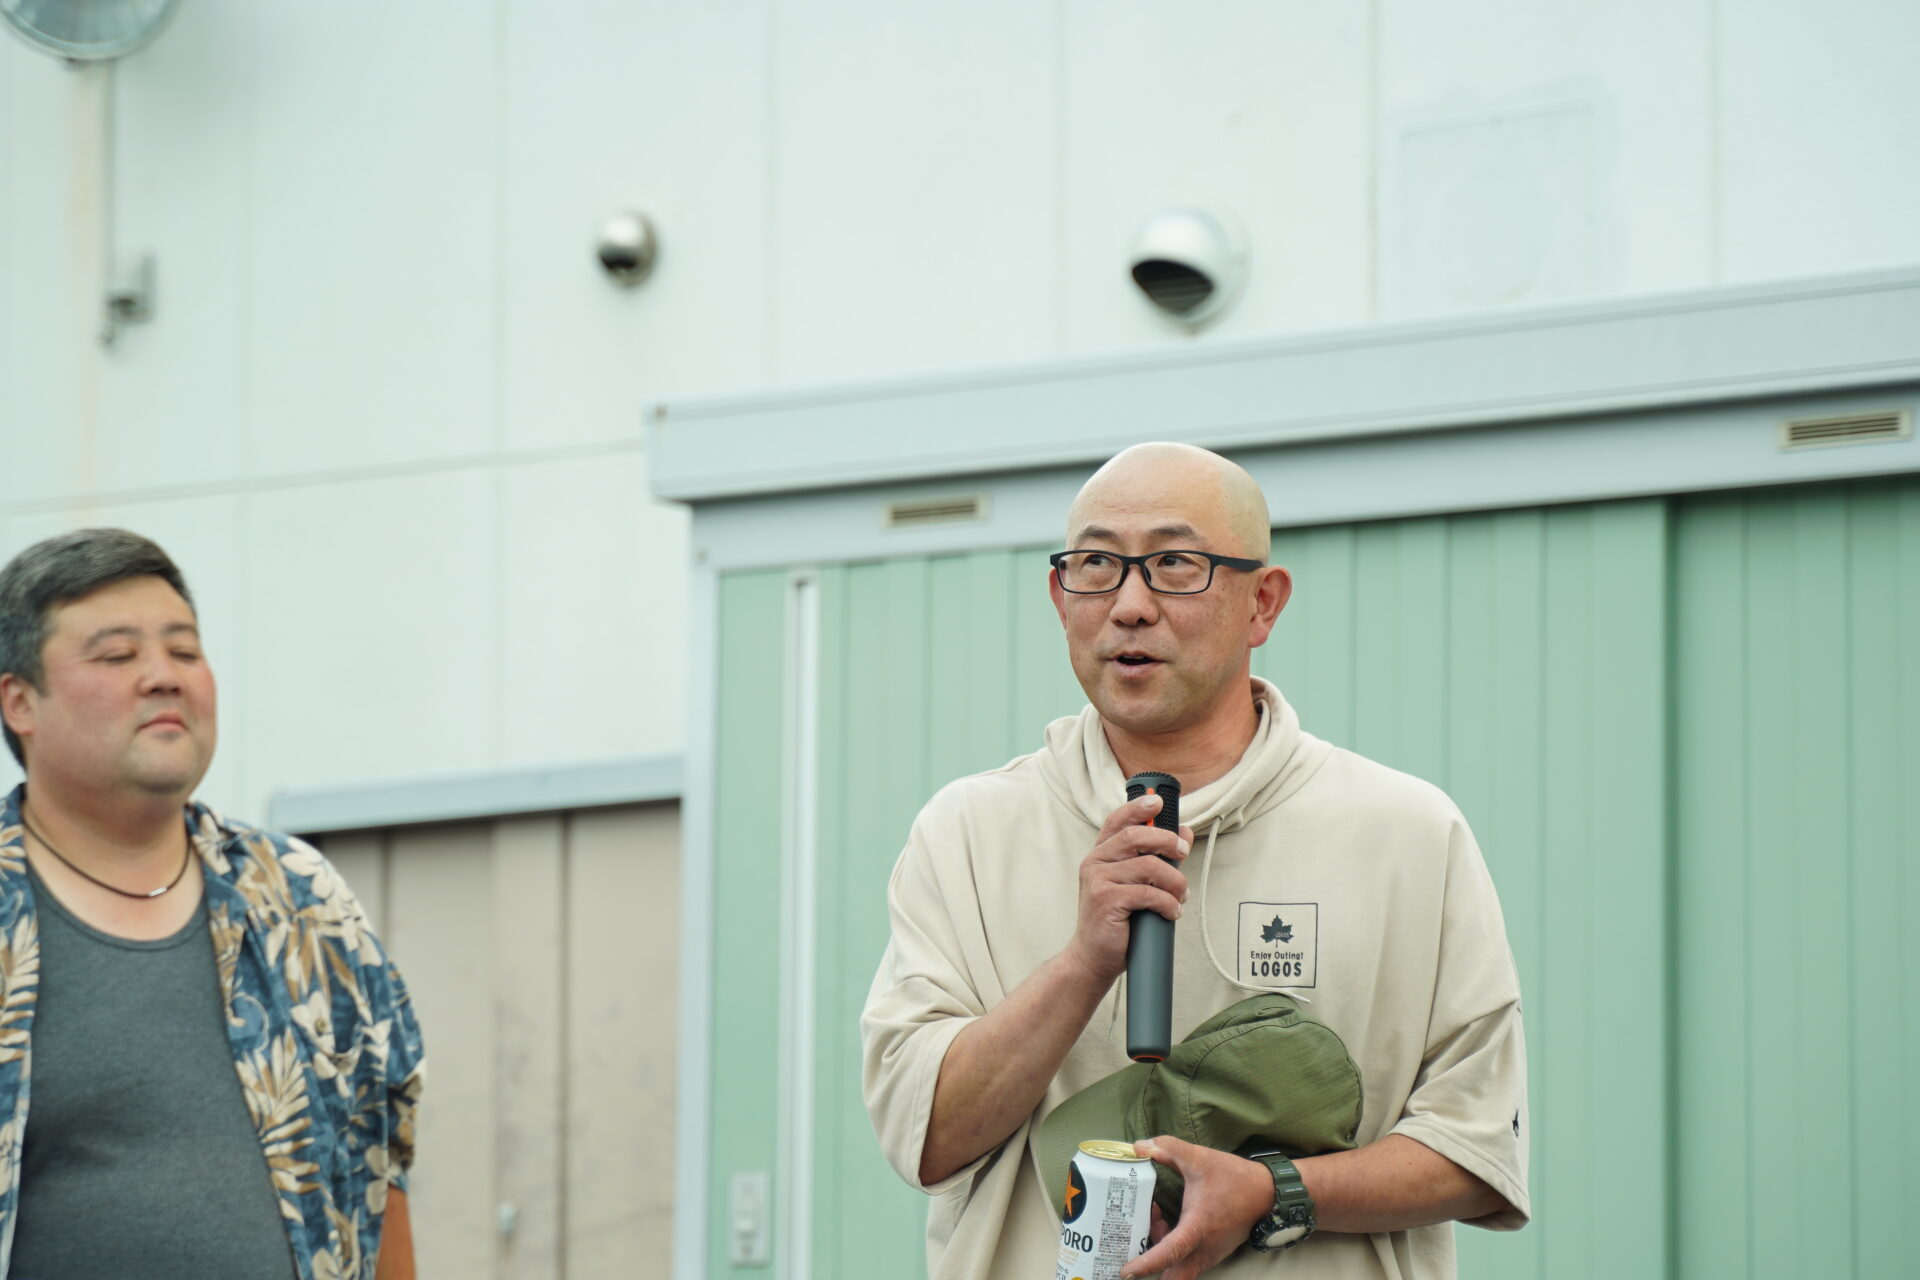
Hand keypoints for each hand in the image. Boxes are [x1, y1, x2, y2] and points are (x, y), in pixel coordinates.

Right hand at [1065, 795, 1192, 983]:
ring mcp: (1098, 880)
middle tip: (1183, 853)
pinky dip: (1168, 903)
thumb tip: (1184, 833)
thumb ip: (1156, 858)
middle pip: (1135, 837)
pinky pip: (1147, 893)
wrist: (1093, 957)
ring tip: (1181, 896)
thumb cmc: (1117, 920)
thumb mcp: (1134, 884)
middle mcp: (1095, 862)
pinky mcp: (1106, 900)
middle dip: (1166, 841)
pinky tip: (1172, 912)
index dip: (1138, 808)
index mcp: (1100, 853)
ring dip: (1174, 881)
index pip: (1118, 820)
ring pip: (1148, 866)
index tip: (1159, 802)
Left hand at [1120, 1137, 1272, 1279]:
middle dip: (1151, 1270)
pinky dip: (1171, 1252)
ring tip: (1154, 1220)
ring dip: (1160, 1255)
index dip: (1146, 1265)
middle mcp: (1204, 1249)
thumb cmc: (1234, 1178)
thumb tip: (1139, 1146)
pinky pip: (1186, 1263)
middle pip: (1173, 1277)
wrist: (1266, 1193)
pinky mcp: (1212, 1254)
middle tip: (1134, 1248)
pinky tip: (1166, 1224)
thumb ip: (1168, 1149)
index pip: (1169, 1254)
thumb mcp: (1199, 1158)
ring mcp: (1210, 1255)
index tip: (1127, 1271)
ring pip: (1179, 1270)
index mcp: (1198, 1228)